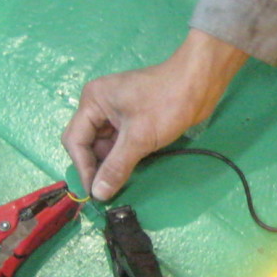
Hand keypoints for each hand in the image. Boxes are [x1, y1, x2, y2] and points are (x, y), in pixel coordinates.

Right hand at [62, 30, 247, 200]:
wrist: (201, 82)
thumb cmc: (166, 103)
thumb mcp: (139, 138)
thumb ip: (116, 167)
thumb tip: (98, 194)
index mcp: (93, 101)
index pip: (75, 140)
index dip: (83, 168)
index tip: (94, 193)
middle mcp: (99, 105)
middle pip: (87, 143)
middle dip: (96, 166)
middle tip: (106, 190)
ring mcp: (117, 111)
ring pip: (105, 145)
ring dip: (111, 163)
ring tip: (119, 183)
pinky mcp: (133, 118)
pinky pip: (120, 142)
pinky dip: (123, 156)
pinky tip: (130, 170)